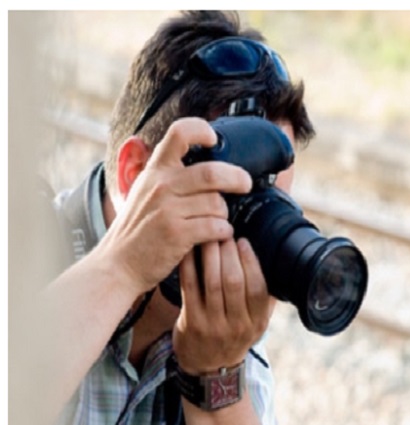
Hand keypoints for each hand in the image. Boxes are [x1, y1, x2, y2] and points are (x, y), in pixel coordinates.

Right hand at [96, 118, 252, 295]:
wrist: (119, 264)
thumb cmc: (139, 228)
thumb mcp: (146, 191)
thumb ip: (170, 175)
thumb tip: (206, 159)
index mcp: (155, 171)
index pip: (178, 133)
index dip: (201, 130)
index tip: (215, 139)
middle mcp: (161, 186)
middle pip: (212, 172)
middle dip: (237, 178)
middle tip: (245, 184)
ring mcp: (168, 209)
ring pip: (217, 203)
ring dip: (225, 213)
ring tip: (218, 220)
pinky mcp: (177, 233)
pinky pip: (216, 226)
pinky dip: (223, 232)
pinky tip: (217, 235)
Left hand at [172, 238, 271, 374]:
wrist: (209, 368)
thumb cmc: (235, 336)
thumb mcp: (257, 324)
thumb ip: (265, 299)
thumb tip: (277, 263)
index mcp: (257, 323)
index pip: (258, 288)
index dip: (251, 261)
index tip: (244, 242)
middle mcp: (237, 325)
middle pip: (234, 282)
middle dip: (229, 253)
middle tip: (224, 234)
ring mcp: (213, 325)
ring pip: (212, 282)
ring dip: (211, 256)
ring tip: (210, 238)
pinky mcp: (191, 322)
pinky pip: (189, 287)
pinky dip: (190, 266)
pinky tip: (190, 251)